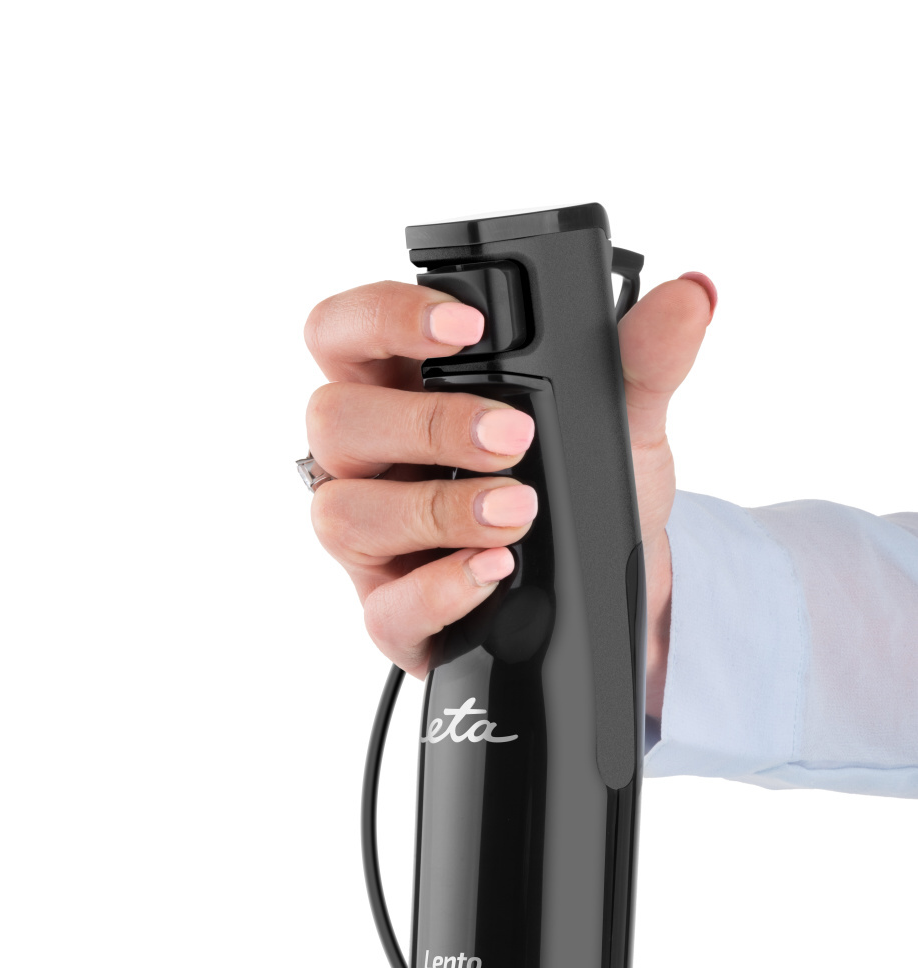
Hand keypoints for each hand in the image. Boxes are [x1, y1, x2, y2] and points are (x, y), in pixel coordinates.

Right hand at [305, 274, 714, 715]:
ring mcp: (373, 538)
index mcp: (402, 385)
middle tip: (514, 436)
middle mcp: (372, 459)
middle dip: (426, 424)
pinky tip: (495, 570)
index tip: (466, 328)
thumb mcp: (623, 419)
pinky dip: (443, 588)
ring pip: (343, 514)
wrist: (617, 586)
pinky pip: (384, 607)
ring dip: (435, 509)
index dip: (384, 317)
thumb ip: (644, 357)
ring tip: (517, 510)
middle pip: (335, 420)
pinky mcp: (392, 611)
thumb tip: (691, 296)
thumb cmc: (584, 488)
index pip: (344, 330)